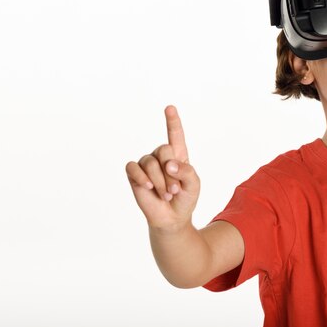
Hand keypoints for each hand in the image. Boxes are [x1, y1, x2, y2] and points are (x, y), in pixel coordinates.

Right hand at [125, 105, 200, 230]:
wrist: (172, 218)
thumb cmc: (184, 198)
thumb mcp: (194, 184)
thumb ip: (186, 171)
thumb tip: (169, 164)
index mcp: (178, 154)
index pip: (175, 134)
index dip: (172, 121)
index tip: (170, 108)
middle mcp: (161, 156)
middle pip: (163, 150)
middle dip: (170, 172)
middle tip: (174, 190)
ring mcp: (146, 164)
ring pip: (149, 162)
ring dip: (159, 181)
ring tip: (165, 194)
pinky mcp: (133, 174)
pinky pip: (132, 168)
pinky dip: (141, 177)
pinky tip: (148, 186)